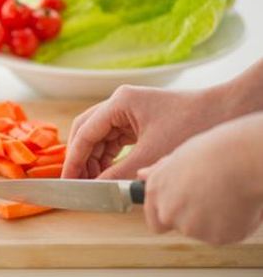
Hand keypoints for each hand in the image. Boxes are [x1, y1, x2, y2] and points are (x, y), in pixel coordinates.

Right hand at [62, 85, 226, 178]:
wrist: (224, 112)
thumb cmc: (190, 125)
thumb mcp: (150, 155)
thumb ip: (118, 174)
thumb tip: (96, 189)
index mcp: (119, 103)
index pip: (85, 132)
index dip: (74, 159)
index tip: (67, 180)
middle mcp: (119, 102)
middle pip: (87, 130)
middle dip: (81, 157)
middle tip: (77, 182)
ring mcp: (128, 110)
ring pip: (99, 135)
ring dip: (94, 158)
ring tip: (93, 182)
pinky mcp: (137, 119)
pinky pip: (114, 138)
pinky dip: (108, 156)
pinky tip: (107, 172)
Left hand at [138, 112, 262, 244]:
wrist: (238, 158)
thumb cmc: (210, 152)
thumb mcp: (176, 157)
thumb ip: (158, 172)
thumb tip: (141, 175)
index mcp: (155, 191)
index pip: (155, 221)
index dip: (169, 217)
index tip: (183, 209)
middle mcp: (167, 211)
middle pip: (179, 226)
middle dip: (192, 216)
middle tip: (209, 195)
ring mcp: (189, 226)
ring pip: (202, 230)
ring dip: (212, 219)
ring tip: (223, 193)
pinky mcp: (214, 236)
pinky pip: (222, 235)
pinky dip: (230, 225)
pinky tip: (234, 203)